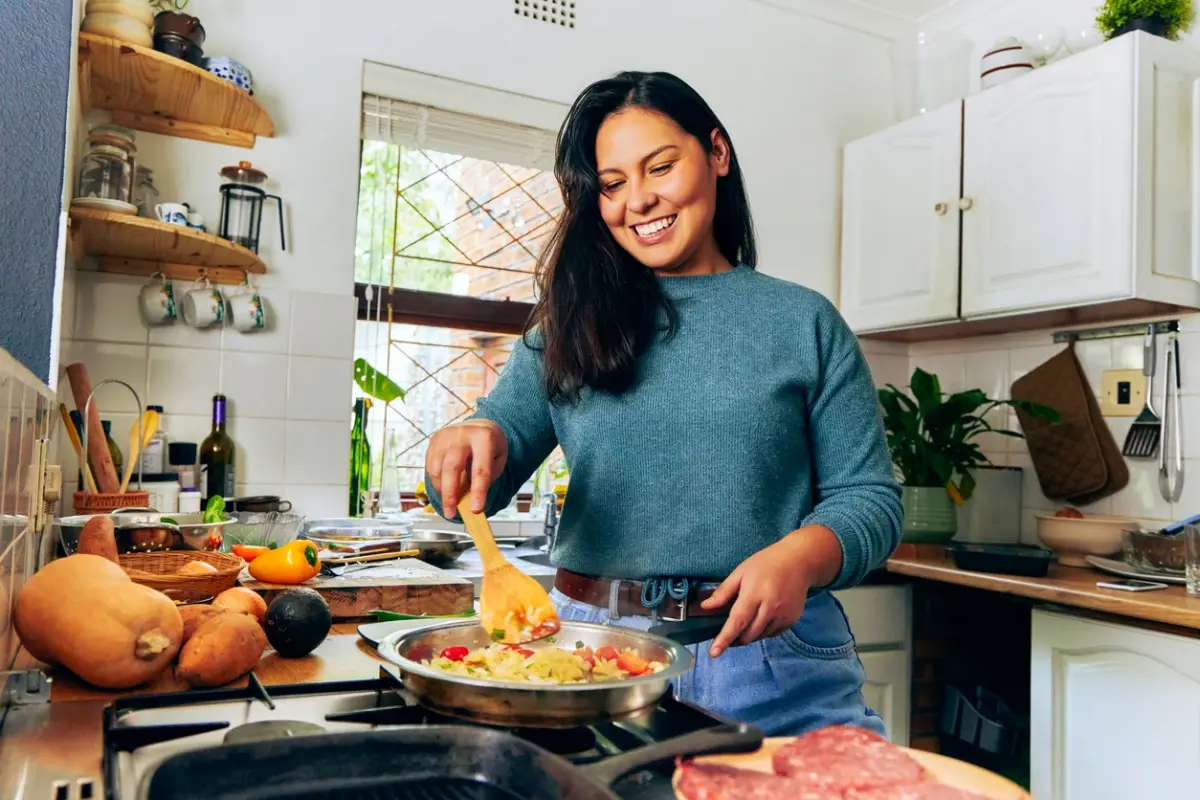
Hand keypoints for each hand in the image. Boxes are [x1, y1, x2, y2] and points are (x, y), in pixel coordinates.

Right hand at [425, 419, 507, 514]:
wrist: (477, 425)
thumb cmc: (489, 446)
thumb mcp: (498, 459)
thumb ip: (486, 478)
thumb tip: (470, 501)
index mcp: (483, 437)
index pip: (480, 469)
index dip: (478, 491)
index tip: (475, 509)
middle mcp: (462, 434)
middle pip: (452, 468)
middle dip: (451, 494)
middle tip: (451, 513)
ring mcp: (444, 437)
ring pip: (437, 469)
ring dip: (442, 491)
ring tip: (449, 504)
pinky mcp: (433, 442)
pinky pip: (430, 467)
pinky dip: (436, 483)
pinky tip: (444, 491)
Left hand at [700, 525, 841, 657]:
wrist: (799, 562)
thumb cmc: (766, 564)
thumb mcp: (741, 572)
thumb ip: (723, 592)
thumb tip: (705, 607)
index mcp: (754, 595)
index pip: (737, 622)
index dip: (724, 639)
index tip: (714, 653)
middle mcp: (770, 609)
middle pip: (748, 635)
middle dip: (735, 638)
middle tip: (729, 631)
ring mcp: (783, 616)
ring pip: (759, 636)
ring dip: (748, 635)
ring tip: (747, 619)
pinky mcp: (791, 620)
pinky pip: (772, 634)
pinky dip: (762, 631)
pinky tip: (761, 618)